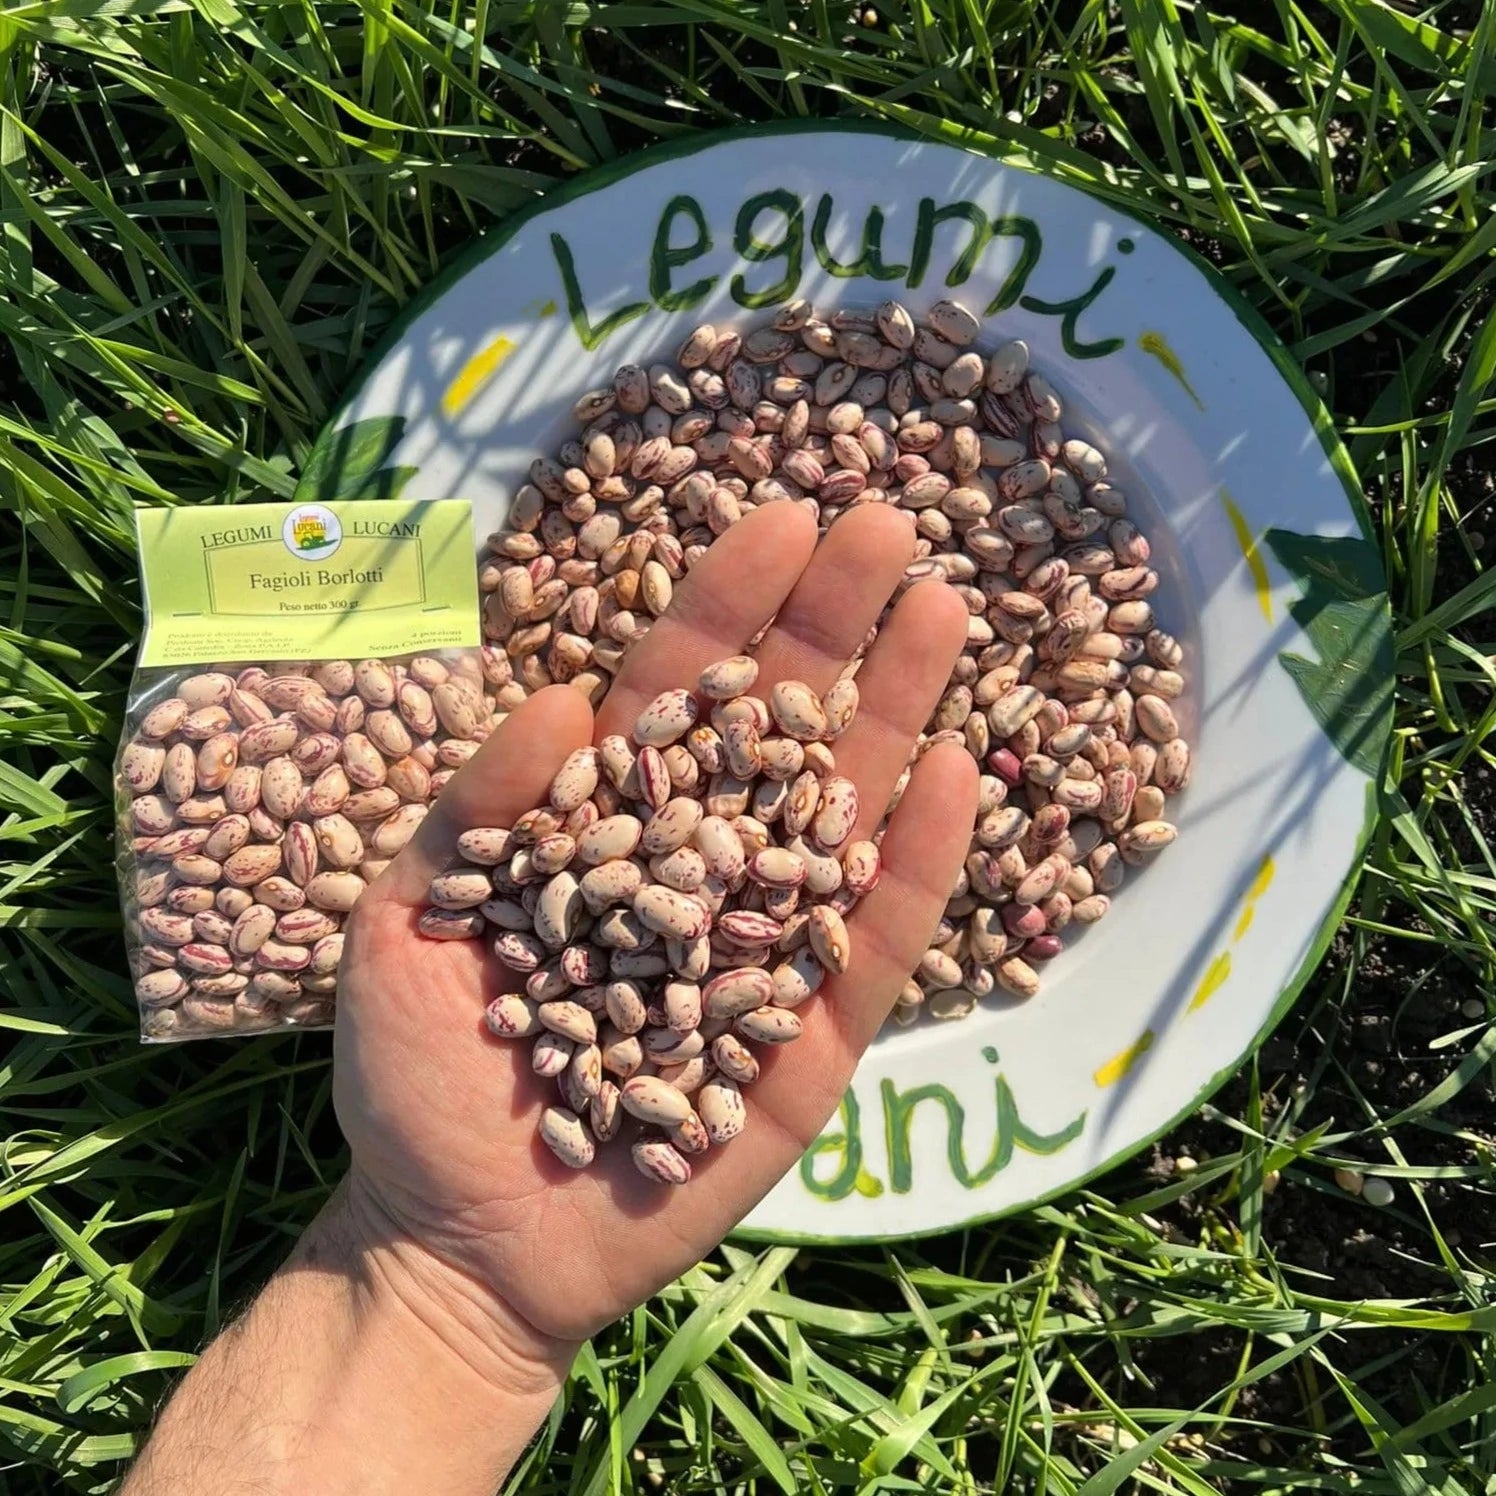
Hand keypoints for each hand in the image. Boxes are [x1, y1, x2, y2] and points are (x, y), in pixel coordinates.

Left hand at [333, 502, 976, 1370]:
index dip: (728, 604)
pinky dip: (915, 864)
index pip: (675, 695)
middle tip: (890, 521)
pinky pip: (876, 946)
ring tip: (943, 611)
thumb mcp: (409, 915)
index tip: (779, 514)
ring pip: (842, 818)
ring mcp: (764, 951)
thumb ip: (484, 803)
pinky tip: (952, 772)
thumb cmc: (423, 1072)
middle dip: (832, 626)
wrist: (460, 1240)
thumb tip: (572, 691)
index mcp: (610, 826)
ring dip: (896, 714)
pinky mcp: (811, 1045)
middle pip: (776, 732)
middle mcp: (700, 869)